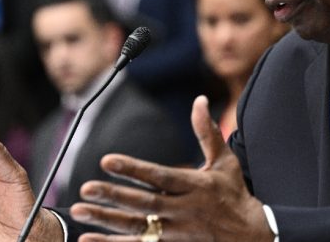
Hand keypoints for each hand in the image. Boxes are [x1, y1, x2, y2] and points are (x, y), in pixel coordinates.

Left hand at [70, 96, 273, 241]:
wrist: (250, 237)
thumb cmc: (234, 194)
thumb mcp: (225, 162)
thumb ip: (207, 132)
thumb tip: (199, 100)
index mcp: (195, 186)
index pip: (160, 176)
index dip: (134, 169)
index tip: (107, 160)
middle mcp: (184, 210)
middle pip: (145, 204)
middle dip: (114, 196)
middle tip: (86, 188)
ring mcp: (177, 232)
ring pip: (138, 228)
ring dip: (107, 221)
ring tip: (79, 212)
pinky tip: (88, 239)